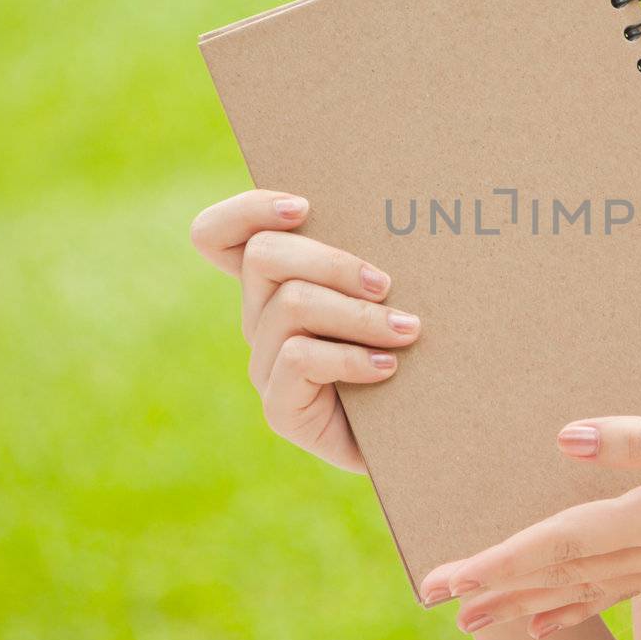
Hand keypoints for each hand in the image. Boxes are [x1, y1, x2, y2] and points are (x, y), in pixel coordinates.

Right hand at [189, 188, 421, 472]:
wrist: (424, 433)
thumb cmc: (415, 350)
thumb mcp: (393, 292)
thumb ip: (376, 254)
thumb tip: (391, 206)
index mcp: (276, 283)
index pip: (217, 235)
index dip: (246, 211)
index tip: (304, 207)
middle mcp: (260, 320)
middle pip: (264, 256)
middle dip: (331, 260)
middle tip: (385, 283)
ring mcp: (265, 366)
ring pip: (292, 305)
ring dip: (358, 314)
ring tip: (407, 329)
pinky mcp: (280, 409)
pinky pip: (297, 359)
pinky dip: (349, 357)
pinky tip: (387, 367)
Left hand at [416, 393, 640, 637]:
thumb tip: (567, 439)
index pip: (560, 544)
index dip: (500, 561)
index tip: (446, 579)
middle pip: (561, 574)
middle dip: (497, 588)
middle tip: (437, 602)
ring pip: (585, 588)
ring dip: (527, 600)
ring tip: (478, 619)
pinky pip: (618, 590)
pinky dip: (577, 606)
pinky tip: (554, 620)